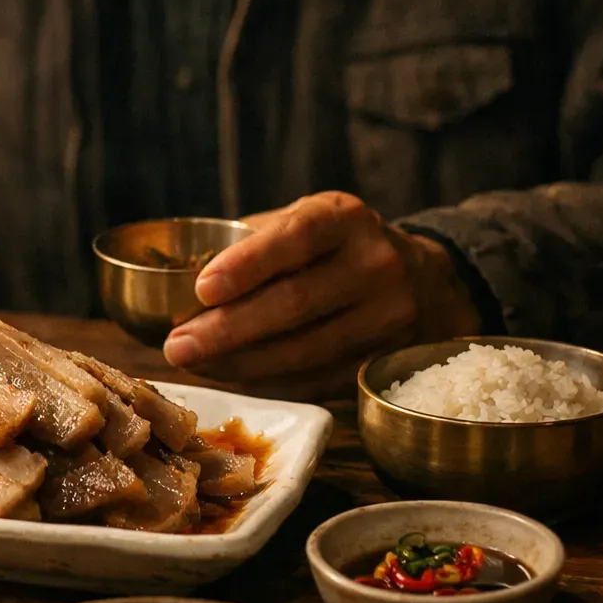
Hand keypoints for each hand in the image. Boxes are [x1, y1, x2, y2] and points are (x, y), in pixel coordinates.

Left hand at [161, 192, 481, 400]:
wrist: (427, 282)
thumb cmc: (338, 247)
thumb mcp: (307, 220)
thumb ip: (252, 240)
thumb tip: (176, 275)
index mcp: (345, 219)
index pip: (295, 238)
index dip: (247, 265)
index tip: (201, 289)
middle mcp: (375, 264)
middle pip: (294, 303)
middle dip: (227, 329)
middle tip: (177, 346)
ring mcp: (387, 317)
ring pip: (304, 351)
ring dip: (240, 364)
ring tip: (195, 365)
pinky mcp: (385, 361)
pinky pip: (316, 380)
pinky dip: (269, 383)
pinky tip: (232, 379)